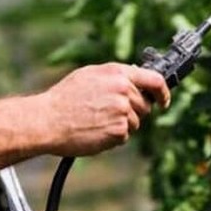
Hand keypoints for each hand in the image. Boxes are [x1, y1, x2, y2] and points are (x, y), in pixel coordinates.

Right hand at [40, 63, 169, 156]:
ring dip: (121, 125)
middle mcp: (123, 89)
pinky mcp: (119, 130)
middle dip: (132, 112)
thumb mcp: (89, 75)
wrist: (47, 120)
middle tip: (108, 114)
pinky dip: (112, 138)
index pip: (155, 80)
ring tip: (96, 121)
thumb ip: (114, 75)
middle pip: (144, 106)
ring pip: (135, 123)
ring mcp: (122, 110)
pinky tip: (95, 131)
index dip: (163, 92)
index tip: (163, 101)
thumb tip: (134, 76)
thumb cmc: (64, 98)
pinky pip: (124, 136)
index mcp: (117, 73)